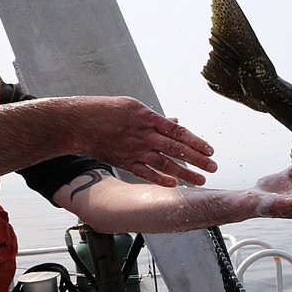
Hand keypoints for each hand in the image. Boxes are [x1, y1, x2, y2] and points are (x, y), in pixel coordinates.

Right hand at [79, 96, 216, 186]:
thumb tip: (176, 122)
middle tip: (214, 167)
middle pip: (176, 149)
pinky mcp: (125, 162)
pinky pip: (145, 173)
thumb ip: (157, 118)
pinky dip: (160, 179)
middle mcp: (144, 135)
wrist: (78, 122)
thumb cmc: (106, 111)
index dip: (196, 141)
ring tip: (201, 180)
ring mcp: (135, 150)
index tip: (210, 150)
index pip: (179, 132)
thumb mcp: (134, 107)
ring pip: (164, 163)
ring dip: (185, 173)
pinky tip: (174, 184)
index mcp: (148, 118)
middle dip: (197, 159)